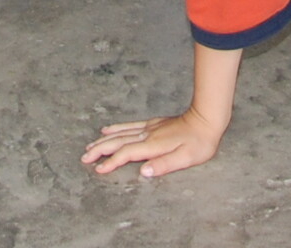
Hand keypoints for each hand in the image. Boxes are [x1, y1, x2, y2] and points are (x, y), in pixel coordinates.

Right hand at [84, 105, 226, 177]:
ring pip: (120, 134)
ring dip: (104, 140)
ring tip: (90, 146)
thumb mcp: (187, 158)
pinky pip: (129, 126)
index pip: (127, 154)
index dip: (112, 162)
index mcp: (154, 145)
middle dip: (100, 150)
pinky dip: (116, 128)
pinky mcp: (152, 124)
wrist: (206, 119)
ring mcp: (149, 128)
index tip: (99, 170)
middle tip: (84, 158)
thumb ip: (165, 165)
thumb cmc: (199, 142)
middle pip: (118, 142)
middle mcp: (148, 135)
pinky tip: (107, 129)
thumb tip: (144, 172)